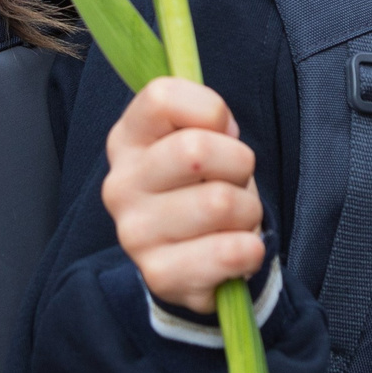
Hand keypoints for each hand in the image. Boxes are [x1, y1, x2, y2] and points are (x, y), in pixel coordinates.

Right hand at [102, 77, 264, 316]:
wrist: (193, 259)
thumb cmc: (201, 186)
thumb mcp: (199, 139)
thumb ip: (204, 119)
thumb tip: (222, 127)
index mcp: (126, 140)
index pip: (161, 97)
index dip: (210, 110)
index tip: (222, 132)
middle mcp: (120, 185)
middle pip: (196, 150)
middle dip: (239, 163)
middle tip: (235, 180)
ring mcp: (134, 233)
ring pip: (221, 202)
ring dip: (248, 210)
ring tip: (234, 219)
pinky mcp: (160, 275)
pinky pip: (231, 252)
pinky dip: (251, 249)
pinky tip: (236, 250)